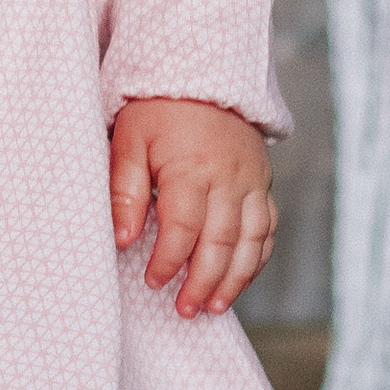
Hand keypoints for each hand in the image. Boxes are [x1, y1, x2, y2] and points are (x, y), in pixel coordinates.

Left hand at [109, 98, 276, 319]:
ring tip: (214, 307)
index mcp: (192, 167)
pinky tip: (239, 279)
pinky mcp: (263, 183)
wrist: (202, 78)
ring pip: (251, 241)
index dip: (168, 261)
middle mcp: (229, 177)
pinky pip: (267, 228)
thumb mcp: (129, 141)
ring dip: (235, 279)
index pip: (183, 227)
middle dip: (203, 282)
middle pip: (221, 241)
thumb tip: (122, 240)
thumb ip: (125, 191)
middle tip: (186, 310)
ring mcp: (252, 181)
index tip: (152, 282)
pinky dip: (256, 258)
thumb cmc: (157, 111)